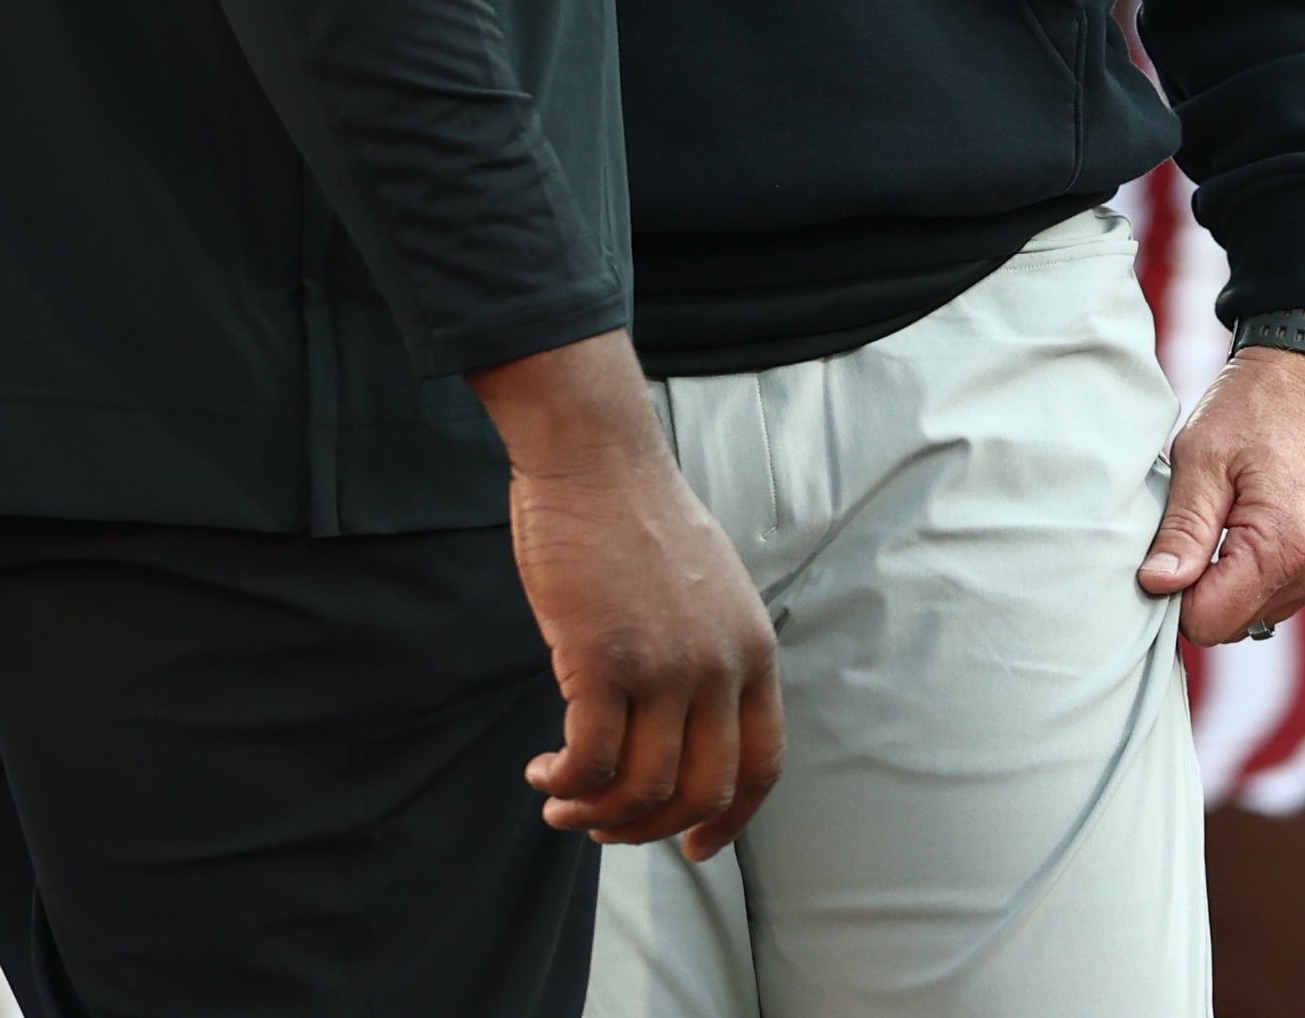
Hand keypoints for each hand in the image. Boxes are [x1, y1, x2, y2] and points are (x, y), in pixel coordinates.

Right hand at [471, 334, 781, 857]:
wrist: (595, 456)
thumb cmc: (635, 517)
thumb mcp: (709, 590)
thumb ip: (710, 656)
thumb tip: (685, 728)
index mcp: (754, 649)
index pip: (762, 765)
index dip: (729, 821)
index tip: (695, 848)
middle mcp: (721, 665)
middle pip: (702, 792)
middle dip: (649, 828)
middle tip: (603, 826)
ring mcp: (665, 665)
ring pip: (642, 787)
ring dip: (596, 812)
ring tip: (560, 801)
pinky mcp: (603, 658)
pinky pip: (589, 760)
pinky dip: (565, 782)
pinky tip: (542, 772)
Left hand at [1139, 341, 1304, 647]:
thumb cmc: (1260, 402)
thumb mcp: (1202, 456)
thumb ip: (1182, 529)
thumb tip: (1156, 584)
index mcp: (1285, 548)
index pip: (1211, 622)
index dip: (1177, 594)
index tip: (1169, 551)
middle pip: (1237, 624)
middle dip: (1205, 588)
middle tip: (1197, 525)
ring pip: (1261, 612)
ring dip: (1234, 579)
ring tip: (1229, 516)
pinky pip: (1288, 590)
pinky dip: (1263, 569)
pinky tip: (1254, 521)